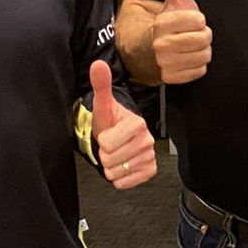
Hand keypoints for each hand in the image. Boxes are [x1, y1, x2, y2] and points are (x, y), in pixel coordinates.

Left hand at [91, 60, 156, 189]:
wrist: (118, 136)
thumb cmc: (109, 121)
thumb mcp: (102, 104)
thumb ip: (101, 84)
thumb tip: (98, 65)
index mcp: (137, 124)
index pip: (108, 143)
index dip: (102, 140)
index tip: (107, 133)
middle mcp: (147, 140)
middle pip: (111, 159)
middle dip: (105, 154)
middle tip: (110, 145)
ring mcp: (149, 156)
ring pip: (117, 171)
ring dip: (111, 166)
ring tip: (115, 154)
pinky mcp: (150, 170)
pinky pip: (127, 182)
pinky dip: (120, 178)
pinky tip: (122, 165)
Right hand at [150, 0, 212, 83]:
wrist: (156, 48)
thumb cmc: (171, 23)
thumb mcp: (174, 0)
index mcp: (162, 23)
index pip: (198, 20)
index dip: (199, 19)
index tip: (192, 20)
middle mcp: (160, 44)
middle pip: (203, 39)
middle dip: (203, 36)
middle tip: (194, 34)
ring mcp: (165, 62)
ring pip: (203, 56)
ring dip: (202, 51)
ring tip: (192, 46)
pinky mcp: (171, 77)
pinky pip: (199, 71)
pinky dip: (198, 65)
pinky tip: (190, 58)